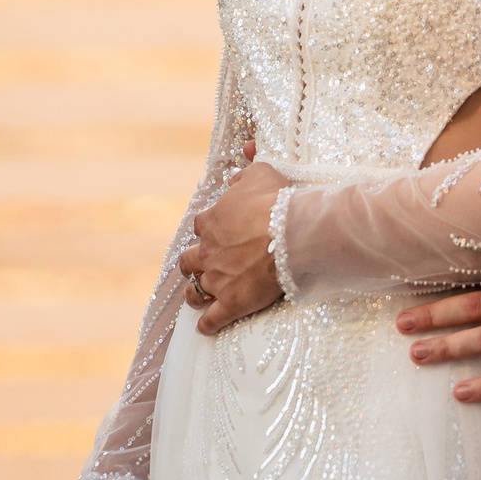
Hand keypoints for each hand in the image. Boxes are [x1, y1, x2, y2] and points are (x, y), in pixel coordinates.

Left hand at [177, 158, 287, 334]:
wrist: (292, 232)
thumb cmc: (278, 200)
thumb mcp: (261, 172)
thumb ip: (248, 166)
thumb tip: (245, 151)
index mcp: (212, 220)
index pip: (200, 226)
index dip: (208, 230)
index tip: (215, 233)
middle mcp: (208, 250)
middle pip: (188, 260)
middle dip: (193, 264)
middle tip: (201, 266)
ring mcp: (217, 278)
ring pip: (194, 290)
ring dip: (195, 293)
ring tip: (196, 297)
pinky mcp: (231, 302)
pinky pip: (212, 319)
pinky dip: (207, 324)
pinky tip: (205, 328)